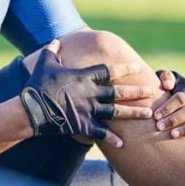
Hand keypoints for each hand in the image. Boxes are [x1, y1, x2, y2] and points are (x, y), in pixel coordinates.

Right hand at [20, 41, 154, 147]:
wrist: (32, 108)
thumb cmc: (38, 85)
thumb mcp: (45, 63)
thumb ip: (52, 51)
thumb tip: (54, 42)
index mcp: (84, 77)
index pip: (108, 70)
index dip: (124, 68)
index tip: (137, 66)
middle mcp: (90, 93)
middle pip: (119, 91)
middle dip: (137, 90)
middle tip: (152, 90)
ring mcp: (88, 110)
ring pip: (116, 111)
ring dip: (133, 113)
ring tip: (148, 114)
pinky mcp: (83, 125)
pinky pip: (101, 133)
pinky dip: (112, 138)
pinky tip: (124, 144)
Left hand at [154, 70, 184, 143]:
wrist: (178, 101)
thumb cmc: (166, 90)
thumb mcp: (166, 80)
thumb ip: (165, 77)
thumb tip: (167, 85)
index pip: (181, 97)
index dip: (168, 106)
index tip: (155, 115)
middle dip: (174, 119)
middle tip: (159, 126)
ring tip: (173, 135)